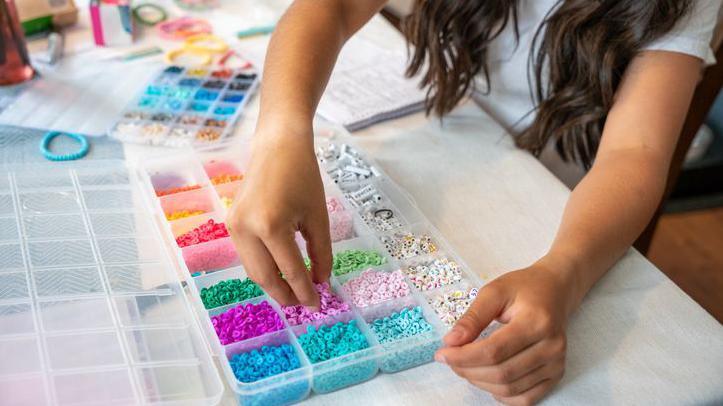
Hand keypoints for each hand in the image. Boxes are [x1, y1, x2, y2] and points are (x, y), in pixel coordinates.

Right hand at [227, 127, 331, 308]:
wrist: (277, 146)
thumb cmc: (303, 176)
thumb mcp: (318, 217)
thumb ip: (321, 253)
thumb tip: (321, 282)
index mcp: (270, 226)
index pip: (290, 270)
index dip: (305, 291)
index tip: (318, 305)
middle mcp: (246, 229)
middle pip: (264, 277)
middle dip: (285, 295)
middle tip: (304, 305)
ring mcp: (234, 226)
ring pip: (253, 269)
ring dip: (273, 284)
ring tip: (294, 293)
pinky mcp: (232, 223)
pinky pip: (248, 255)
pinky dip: (264, 268)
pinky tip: (281, 273)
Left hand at [435, 259, 577, 404]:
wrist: (554, 291)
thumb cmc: (523, 288)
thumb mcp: (494, 292)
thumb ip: (472, 318)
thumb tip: (451, 342)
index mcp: (536, 322)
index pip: (494, 351)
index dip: (463, 356)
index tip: (442, 353)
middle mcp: (551, 347)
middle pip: (501, 373)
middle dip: (467, 370)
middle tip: (450, 358)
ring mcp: (556, 364)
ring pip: (510, 389)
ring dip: (480, 383)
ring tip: (465, 366)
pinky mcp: (556, 374)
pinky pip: (525, 399)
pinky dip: (501, 395)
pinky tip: (486, 380)